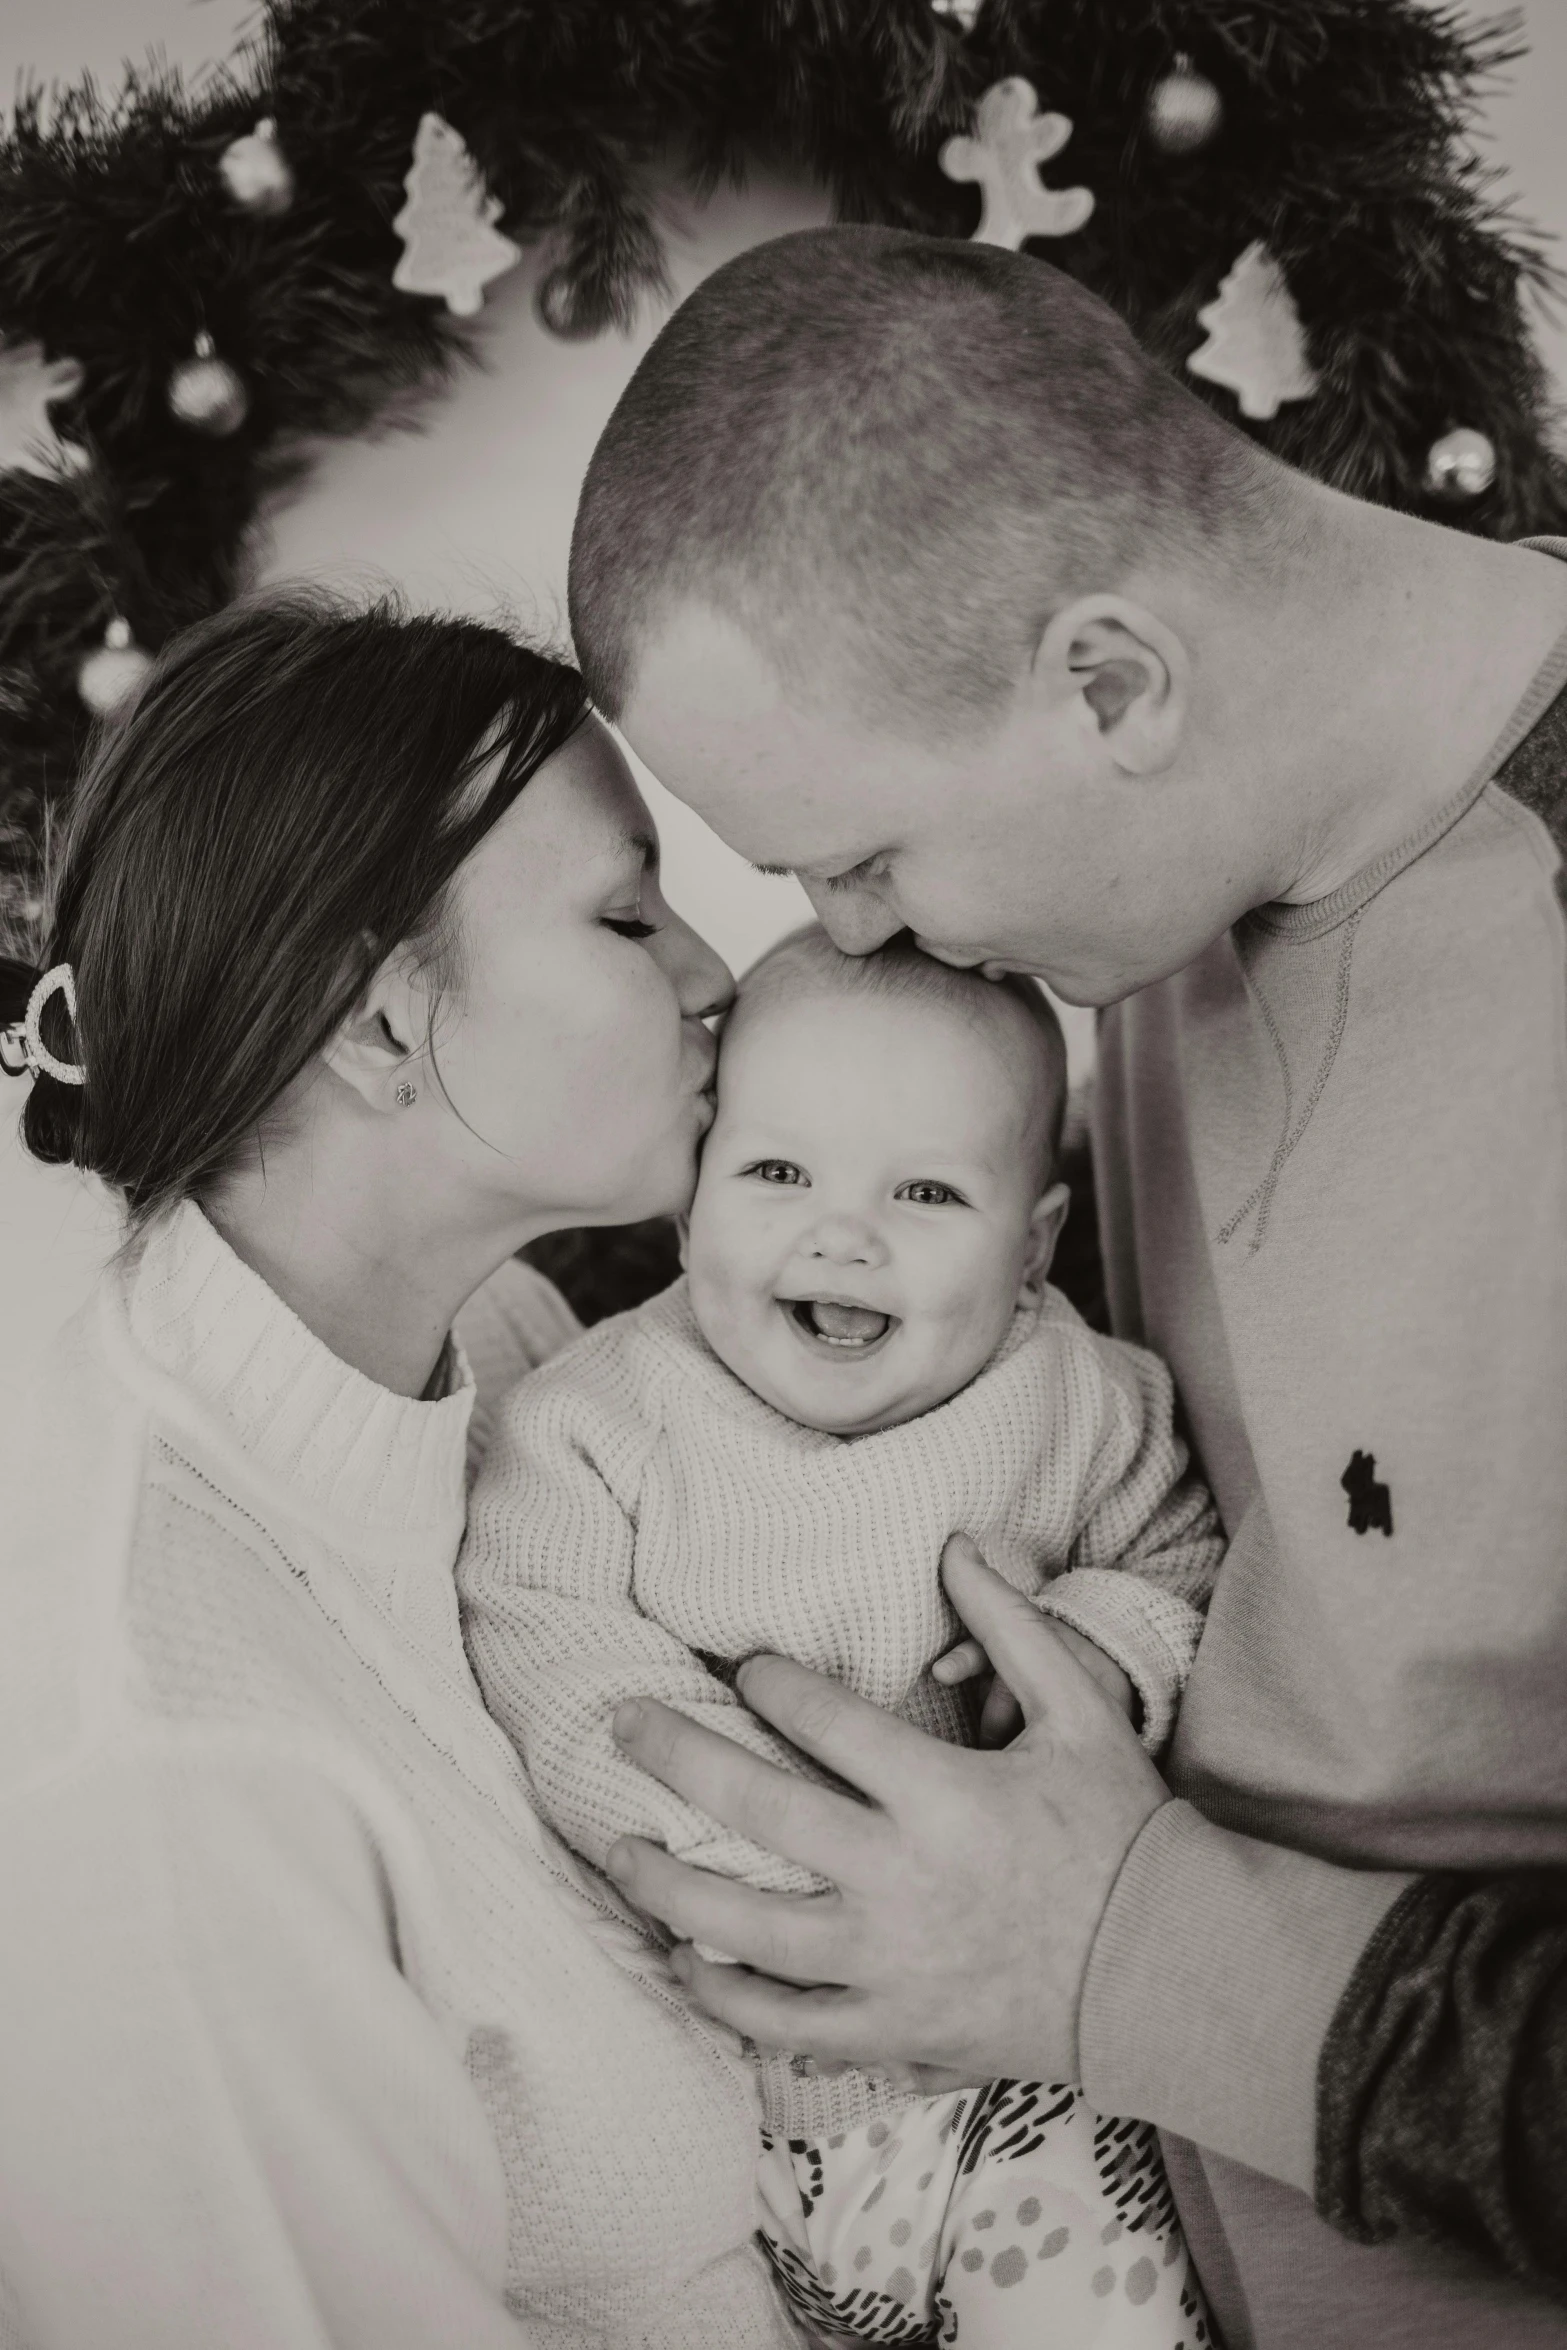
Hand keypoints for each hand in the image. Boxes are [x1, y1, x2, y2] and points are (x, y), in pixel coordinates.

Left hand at [604, 1533, 1167, 2084]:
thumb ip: (1013, 1626)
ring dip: (669, 1889)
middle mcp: (903, 1882)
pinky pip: (787, 2026)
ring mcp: (890, 1968)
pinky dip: (728, 2000)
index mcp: (946, 1797)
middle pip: (757, 1811)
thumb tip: (954, 1546)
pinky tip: (690, 1963)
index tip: (744, 1666)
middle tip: (624, 1724)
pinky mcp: (894, 2032)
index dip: (770, 1683)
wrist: (1166, 1974)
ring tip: (619, 1850)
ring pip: (746, 1932)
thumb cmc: (1122, 1834)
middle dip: (677, 1756)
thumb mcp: (1083, 1713)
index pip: (826, 1721)